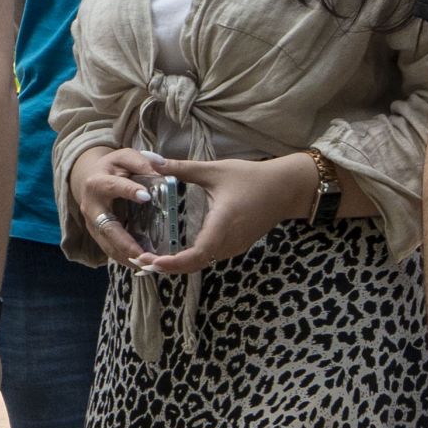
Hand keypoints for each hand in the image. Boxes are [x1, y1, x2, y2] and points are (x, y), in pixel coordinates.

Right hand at [67, 144, 163, 265]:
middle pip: (107, 228)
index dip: (129, 191)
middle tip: (144, 254)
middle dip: (125, 243)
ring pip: (107, 245)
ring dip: (126, 257)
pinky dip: (125, 259)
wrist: (90, 179)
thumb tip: (161, 168)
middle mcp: (91, 207)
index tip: (146, 197)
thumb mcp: (125, 157)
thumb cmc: (112, 168)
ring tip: (146, 265)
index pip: (113, 186)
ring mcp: (92, 224)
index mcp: (98, 183)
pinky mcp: (97, 235)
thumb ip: (141, 161)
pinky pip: (110, 250)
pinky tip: (141, 265)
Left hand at [137, 152, 316, 276]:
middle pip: (196, 264)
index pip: (198, 254)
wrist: (287, 188)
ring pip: (203, 263)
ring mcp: (235, 247)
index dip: (174, 263)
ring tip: (151, 260)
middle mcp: (230, 241)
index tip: (152, 262)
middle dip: (168, 267)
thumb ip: (181, 168)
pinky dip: (191, 260)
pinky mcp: (237, 246)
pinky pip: (211, 257)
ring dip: (178, 265)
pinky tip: (174, 253)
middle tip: (140, 262)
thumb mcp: (214, 170)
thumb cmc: (252, 177)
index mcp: (223, 224)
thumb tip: (150, 160)